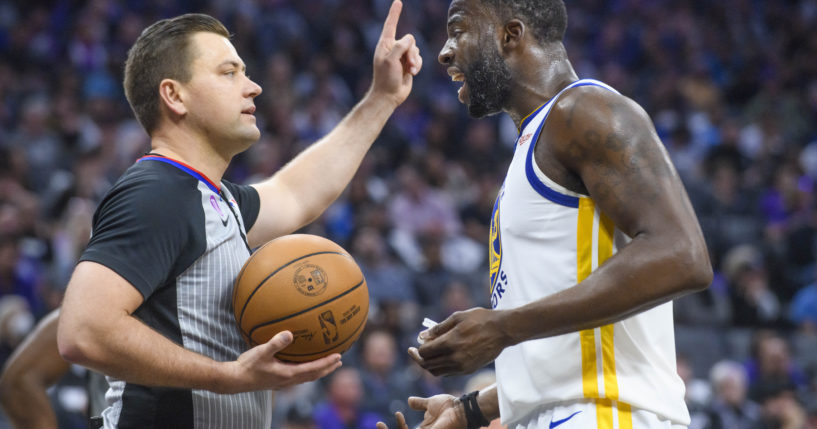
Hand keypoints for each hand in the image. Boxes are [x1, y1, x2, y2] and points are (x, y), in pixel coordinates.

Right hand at [224, 331, 340, 392]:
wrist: (235, 380)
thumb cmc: (248, 366)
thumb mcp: (261, 352)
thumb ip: (275, 343)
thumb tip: (289, 333)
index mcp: (288, 374)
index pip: (313, 369)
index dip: (327, 363)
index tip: (339, 357)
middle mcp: (289, 380)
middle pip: (314, 375)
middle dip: (327, 368)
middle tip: (339, 361)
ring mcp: (283, 382)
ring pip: (307, 377)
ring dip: (319, 371)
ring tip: (327, 365)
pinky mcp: (278, 381)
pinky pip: (298, 376)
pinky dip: (307, 371)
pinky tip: (304, 365)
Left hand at [370, 0, 421, 107]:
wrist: (389, 95)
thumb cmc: (386, 79)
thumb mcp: (390, 61)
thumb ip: (399, 47)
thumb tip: (409, 39)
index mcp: (385, 44)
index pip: (390, 25)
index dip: (395, 13)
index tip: (398, 1)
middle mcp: (393, 48)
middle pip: (410, 39)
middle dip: (412, 52)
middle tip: (408, 64)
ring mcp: (401, 56)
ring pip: (416, 49)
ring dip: (415, 60)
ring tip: (410, 70)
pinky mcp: (408, 63)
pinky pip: (419, 58)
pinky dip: (418, 65)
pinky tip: (413, 73)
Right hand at [376, 395, 465, 428]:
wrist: (459, 408)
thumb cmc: (449, 406)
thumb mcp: (430, 404)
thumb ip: (420, 404)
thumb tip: (409, 400)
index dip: (398, 426)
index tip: (396, 414)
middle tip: (378, 424)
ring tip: (380, 425)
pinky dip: (402, 428)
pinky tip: (398, 420)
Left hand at [409, 308, 508, 375]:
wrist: (502, 330)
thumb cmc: (480, 319)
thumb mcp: (457, 317)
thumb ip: (438, 328)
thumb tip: (421, 336)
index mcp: (450, 342)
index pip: (425, 352)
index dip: (417, 349)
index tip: (415, 344)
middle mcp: (455, 357)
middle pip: (428, 365)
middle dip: (418, 358)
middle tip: (414, 351)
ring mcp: (462, 366)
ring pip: (437, 372)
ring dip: (429, 365)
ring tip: (427, 355)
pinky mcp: (469, 370)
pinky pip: (448, 373)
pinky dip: (440, 367)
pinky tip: (440, 357)